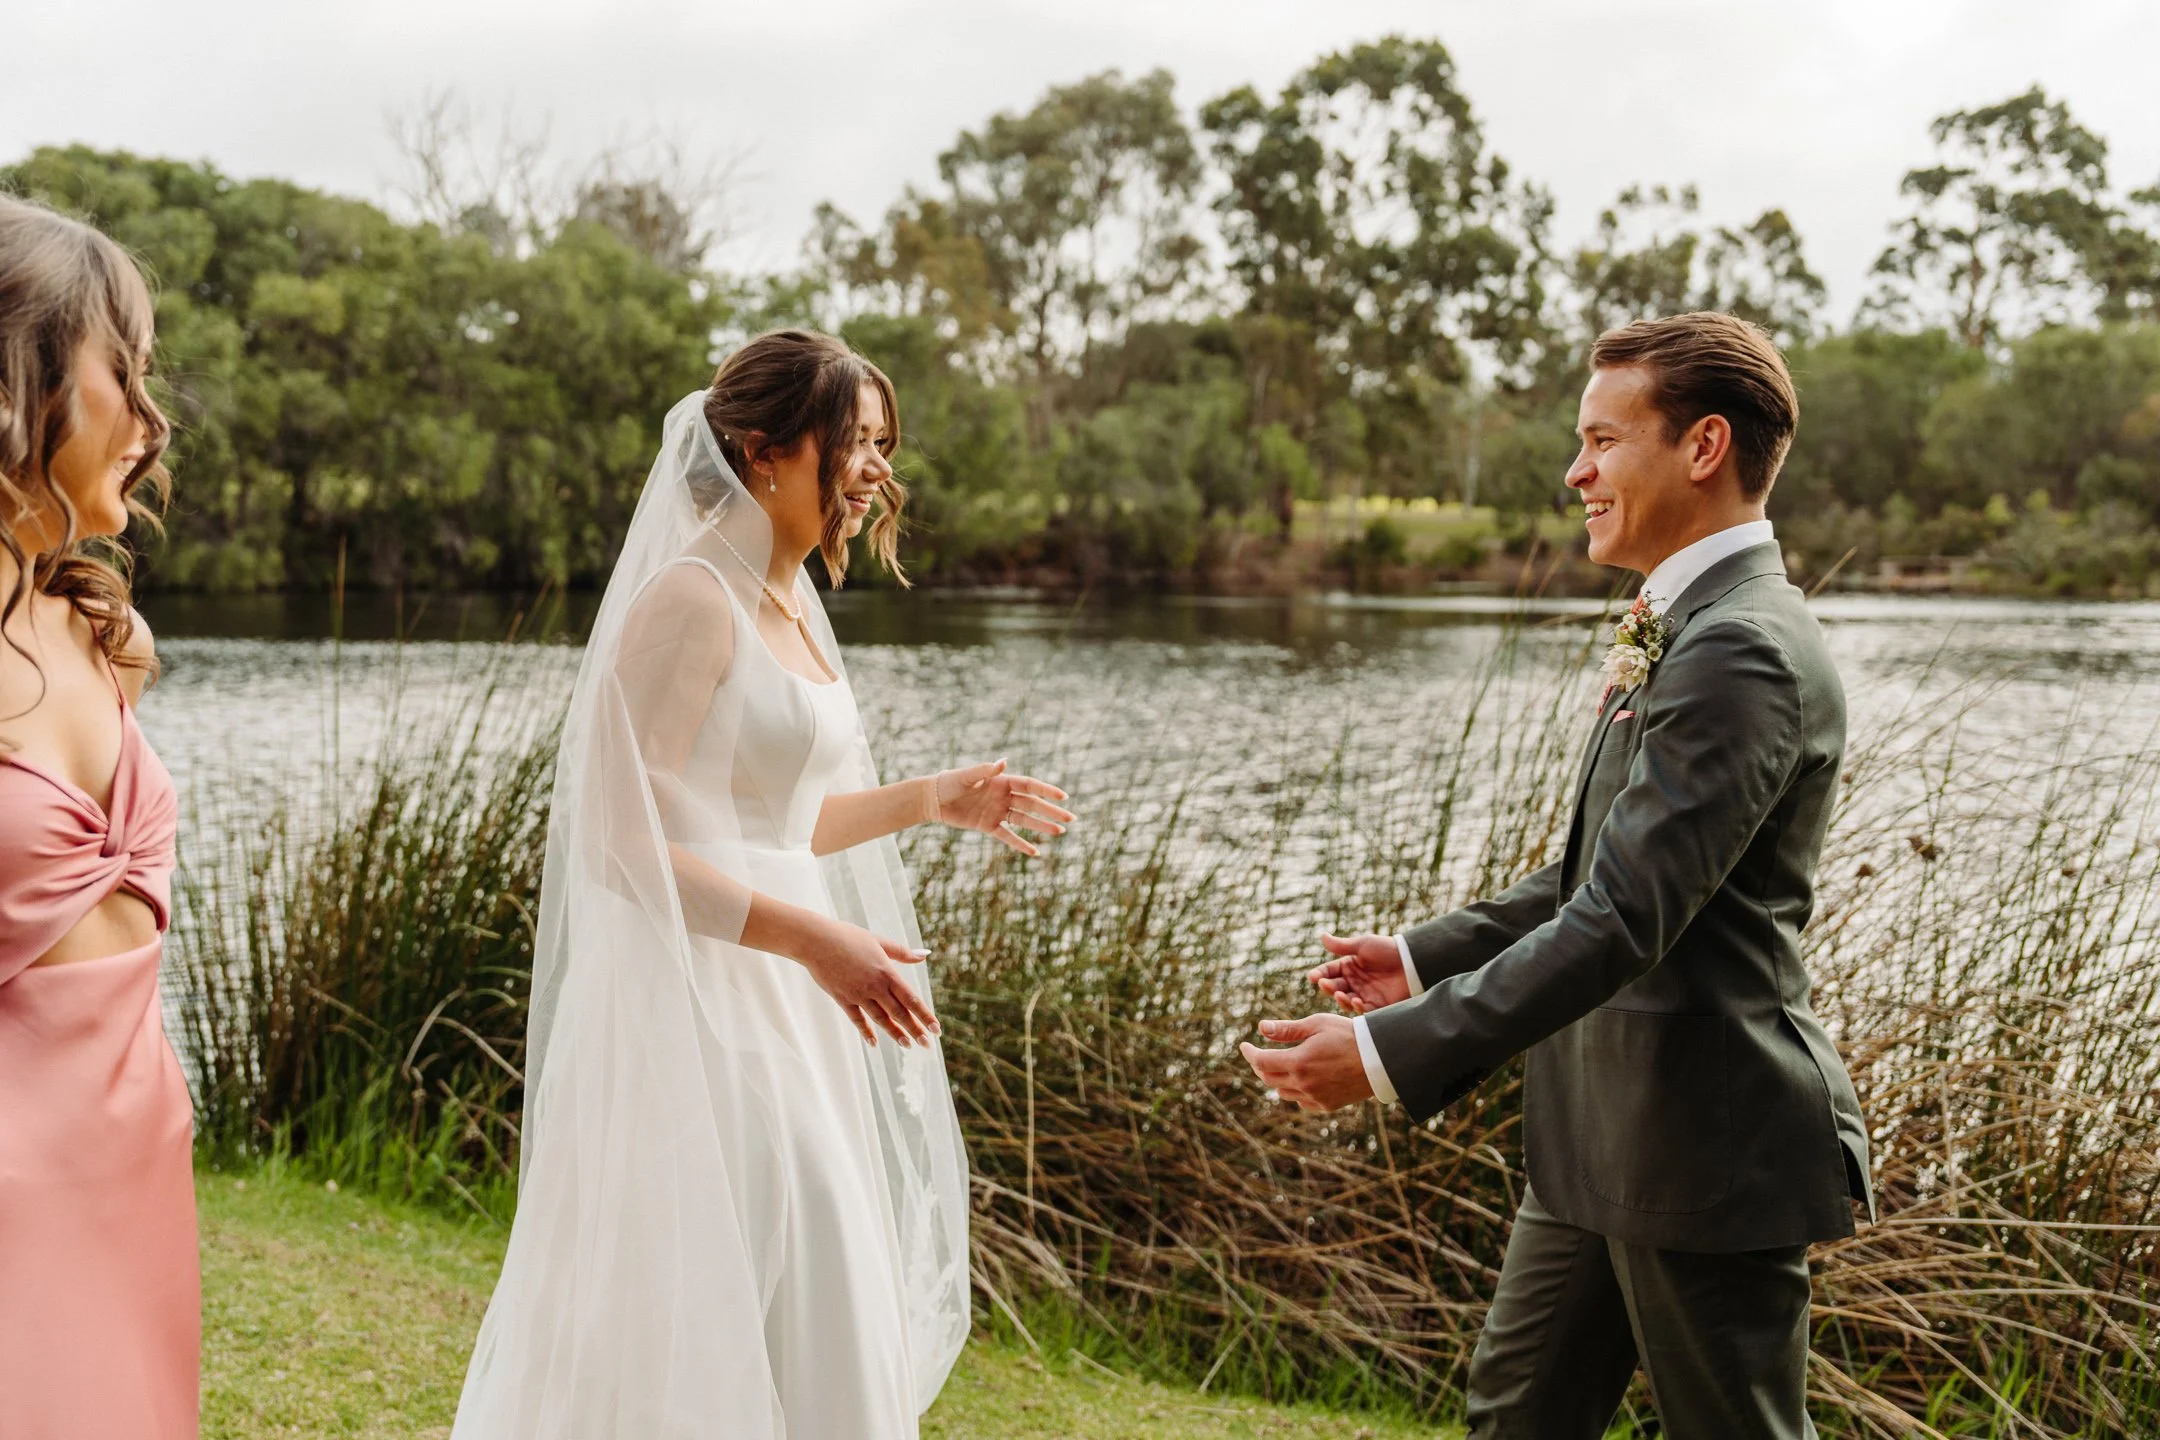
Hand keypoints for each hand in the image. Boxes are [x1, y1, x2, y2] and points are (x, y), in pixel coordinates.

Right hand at [798, 920, 941, 1047]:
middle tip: (926, 1045)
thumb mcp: (878, 941)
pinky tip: (874, 1043)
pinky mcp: (842, 999)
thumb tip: (925, 954)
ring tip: (907, 1045)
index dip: (925, 1015)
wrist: (816, 941)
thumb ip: (902, 952)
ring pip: (880, 1019)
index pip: (911, 999)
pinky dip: (866, 1032)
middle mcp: (875, 987)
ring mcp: (858, 995)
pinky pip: (857, 1019)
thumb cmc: (848, 936)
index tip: (936, 1029)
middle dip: (915, 1029)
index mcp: (887, 972)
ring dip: (895, 1033)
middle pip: (899, 1013)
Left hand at [935, 759, 1073, 856]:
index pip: (1030, 786)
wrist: (932, 799)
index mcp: (1001, 781)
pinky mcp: (988, 826)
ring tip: (1060, 833)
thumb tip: (1004, 761)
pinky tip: (1035, 852)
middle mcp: (1003, 796)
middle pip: (1033, 804)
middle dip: (1052, 812)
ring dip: (1042, 826)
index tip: (1064, 797)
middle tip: (1071, 819)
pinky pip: (1008, 836)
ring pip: (1025, 820)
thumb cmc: (949, 783)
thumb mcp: (966, 776)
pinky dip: (1020, 844)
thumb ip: (986, 771)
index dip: (1047, 791)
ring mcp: (997, 812)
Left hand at [1238, 1014, 1372, 1111]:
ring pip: (1284, 1092)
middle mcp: (1304, 1084)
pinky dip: (1295, 1091)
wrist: (1382, 1059)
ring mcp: (1315, 1097)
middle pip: (1268, 1079)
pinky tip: (1301, 1079)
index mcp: (1298, 1062)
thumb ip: (1287, 1029)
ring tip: (1281, 1064)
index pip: (1261, 1062)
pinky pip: (1302, 1102)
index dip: (1249, 1053)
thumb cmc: (1349, 1035)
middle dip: (1260, 1065)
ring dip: (1277, 1079)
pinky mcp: (1327, 1105)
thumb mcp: (1317, 1024)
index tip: (1243, 1045)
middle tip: (1258, 1054)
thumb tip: (1261, 1028)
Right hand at [1306, 932, 1408, 1014]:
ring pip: (1346, 1002)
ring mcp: (1364, 995)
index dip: (1320, 974)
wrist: (1412, 962)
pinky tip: (1357, 1001)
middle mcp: (1354, 982)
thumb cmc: (1387, 950)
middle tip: (1326, 985)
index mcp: (1349, 966)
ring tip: (1341, 994)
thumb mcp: (1363, 945)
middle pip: (1334, 988)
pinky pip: (1363, 1011)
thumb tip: (1322, 936)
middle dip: (1328, 987)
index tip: (1312, 977)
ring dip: (1341, 999)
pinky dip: (1358, 1008)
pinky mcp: (1376, 1006)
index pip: (1329, 972)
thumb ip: (1341, 946)